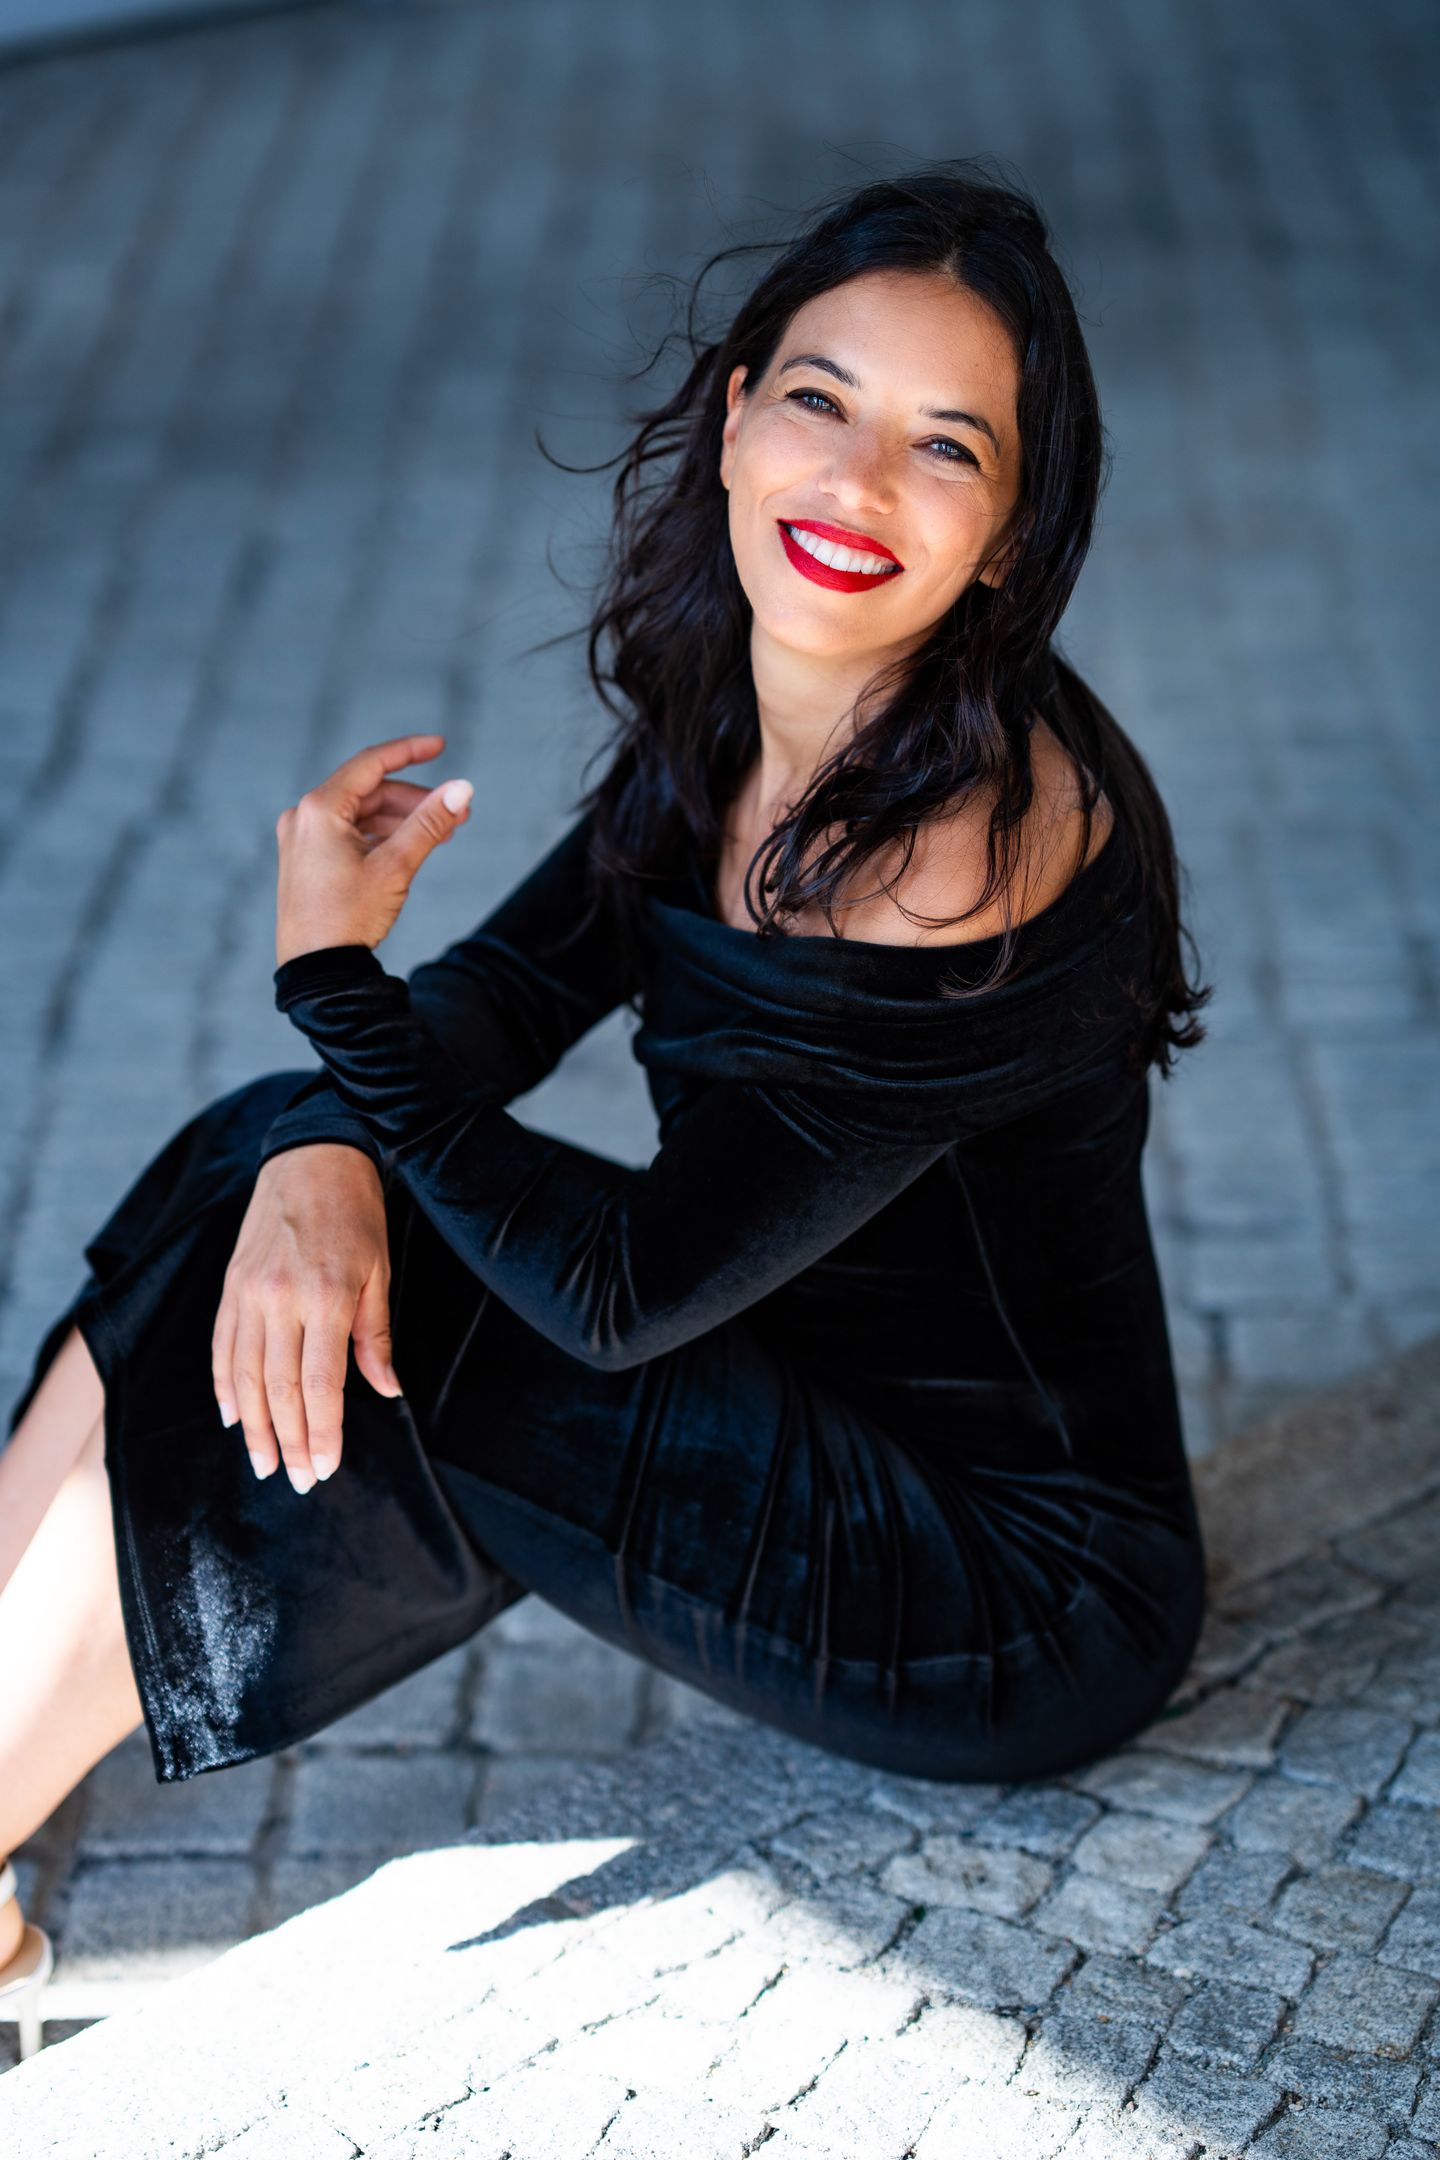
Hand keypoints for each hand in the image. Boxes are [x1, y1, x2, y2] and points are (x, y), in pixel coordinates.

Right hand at [212, 1145, 399, 1491]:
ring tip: (263, 1463)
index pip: (320, 1386)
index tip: (325, 1469)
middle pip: (279, 1389)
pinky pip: (222, 1346)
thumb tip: (386, 1391)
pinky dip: (224, 1386)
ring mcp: (247, 1292)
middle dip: (288, 1442)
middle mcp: (279, 1299)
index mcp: (324, 1297)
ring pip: (244, 1376)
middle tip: (297, 1481)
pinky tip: (232, 1416)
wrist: (313, 1155)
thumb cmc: (357, 1213)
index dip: (321, 1433)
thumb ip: (376, 1335)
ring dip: (253, 1426)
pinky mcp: (230, 1285)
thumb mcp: (380, 1270)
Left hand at [275, 731, 473, 964]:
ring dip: (401, 821)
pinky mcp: (305, 861)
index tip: (441, 746)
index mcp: (320, 809)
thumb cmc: (348, 917)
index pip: (371, 764)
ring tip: (440, 836)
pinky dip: (380, 837)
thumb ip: (430, 823)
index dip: (410, 751)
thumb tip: (462, 789)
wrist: (316, 970)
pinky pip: (348, 835)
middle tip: (456, 814)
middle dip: (414, 800)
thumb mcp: (396, 866)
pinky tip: (408, 850)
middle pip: (369, 792)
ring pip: (361, 816)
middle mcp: (304, 817)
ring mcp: (301, 839)